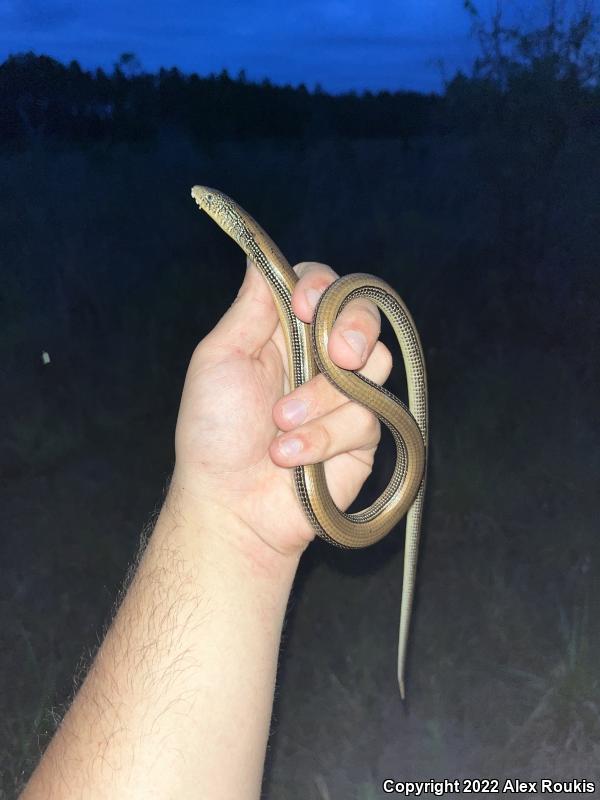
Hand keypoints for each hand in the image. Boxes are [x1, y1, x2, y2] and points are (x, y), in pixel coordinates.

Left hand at [171, 258, 391, 556]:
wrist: (230, 506)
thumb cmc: (214, 433)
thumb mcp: (220, 359)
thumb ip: (250, 309)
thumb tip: (261, 258)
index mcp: (284, 333)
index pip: (322, 287)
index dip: (323, 287)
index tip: (305, 305)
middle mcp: (320, 359)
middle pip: (364, 317)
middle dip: (354, 330)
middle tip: (337, 356)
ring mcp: (345, 397)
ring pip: (370, 369)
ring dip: (321, 401)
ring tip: (280, 427)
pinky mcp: (363, 436)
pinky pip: (366, 419)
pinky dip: (323, 439)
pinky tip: (291, 459)